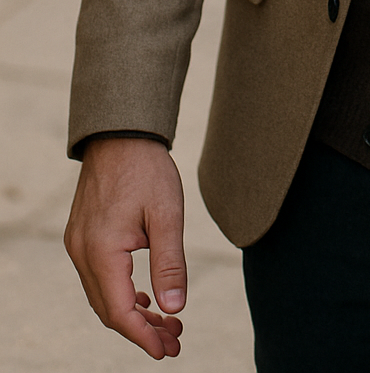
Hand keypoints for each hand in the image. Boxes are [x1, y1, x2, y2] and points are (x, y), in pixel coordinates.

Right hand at [65, 136, 186, 358]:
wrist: (121, 134)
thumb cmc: (147, 170)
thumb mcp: (167, 215)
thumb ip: (170, 263)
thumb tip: (174, 308)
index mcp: (102, 251)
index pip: (120, 311)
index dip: (143, 336)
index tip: (168, 350)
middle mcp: (82, 253)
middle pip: (109, 309)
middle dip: (142, 329)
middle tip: (175, 340)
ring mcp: (78, 244)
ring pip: (103, 295)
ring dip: (132, 313)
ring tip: (167, 322)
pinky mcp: (82, 236)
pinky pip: (98, 278)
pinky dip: (121, 293)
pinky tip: (144, 297)